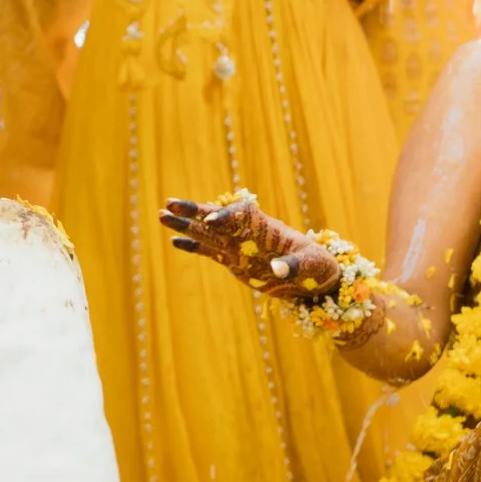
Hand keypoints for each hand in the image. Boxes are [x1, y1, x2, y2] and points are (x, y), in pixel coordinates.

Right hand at [159, 194, 343, 299]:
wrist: (316, 278)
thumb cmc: (319, 266)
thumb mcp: (311, 266)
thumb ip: (293, 266)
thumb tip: (276, 269)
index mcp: (267, 228)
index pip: (241, 216)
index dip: (226, 216)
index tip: (211, 220)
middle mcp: (248, 233)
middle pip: (216, 218)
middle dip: (194, 211)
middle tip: (169, 204)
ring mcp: (239, 246)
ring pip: (207, 232)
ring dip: (185, 225)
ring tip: (161, 216)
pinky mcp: (235, 260)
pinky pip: (209, 251)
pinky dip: (193, 246)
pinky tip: (174, 241)